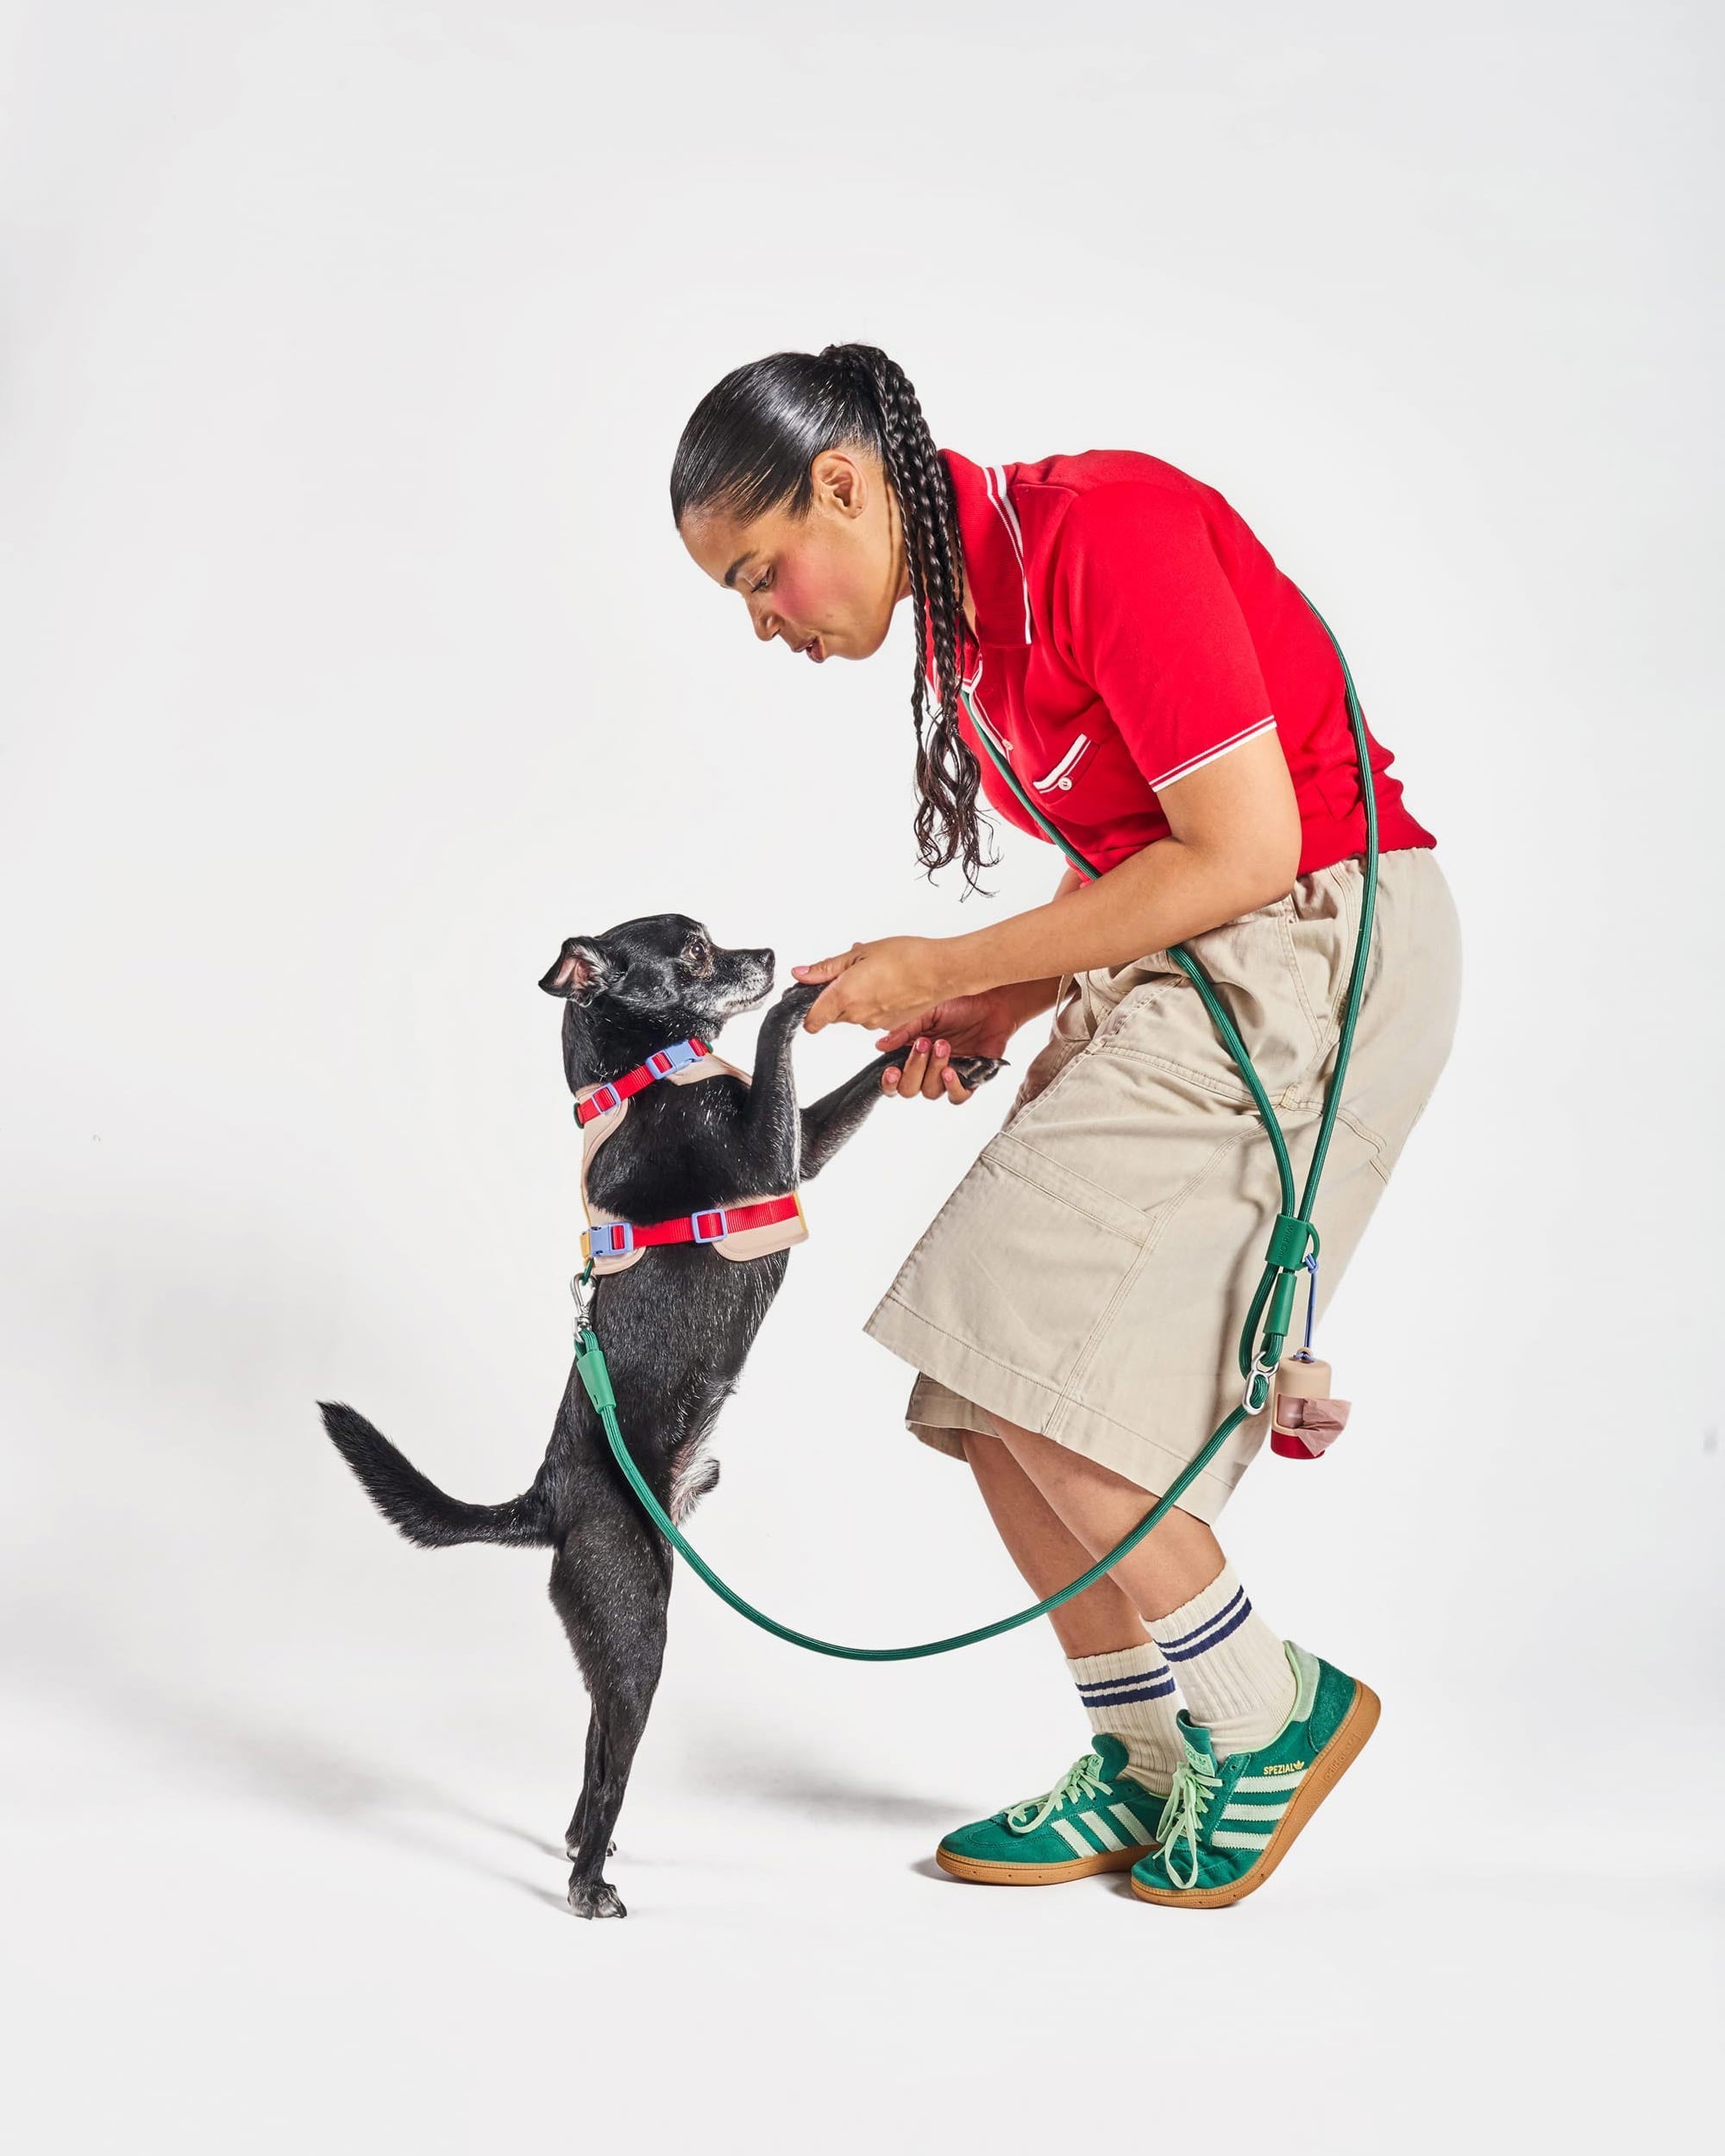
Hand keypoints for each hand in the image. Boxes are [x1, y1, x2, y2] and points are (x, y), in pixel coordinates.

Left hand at [791, 936, 951, 1037]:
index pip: (812, 1021)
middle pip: (832, 1014)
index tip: (812, 995)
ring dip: (856, 999)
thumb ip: (826, 967)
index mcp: (844, 996)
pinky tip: (888, 985)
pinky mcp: (890, 1026)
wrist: (942, 971)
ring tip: (875, 975)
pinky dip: (875, 1004)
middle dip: (836, 997)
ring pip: (853, 1015)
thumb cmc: (907, 957)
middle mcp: (857, 1015)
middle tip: (852, 972)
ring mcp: (874, 1023)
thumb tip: (801, 974)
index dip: (808, 1009)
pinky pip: (872, 1017)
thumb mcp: (859, 953)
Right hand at [874, 987, 1036, 1104]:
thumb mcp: (927, 1011)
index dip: (888, 1081)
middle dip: (913, 1069)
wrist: (992, 1001)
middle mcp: (926, 1068)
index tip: (892, 1070)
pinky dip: (951, 1086)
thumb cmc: (959, 1003)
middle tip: (924, 1044)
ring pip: (930, 1092)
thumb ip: (904, 1029)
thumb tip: (880, 1045)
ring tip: (944, 1045)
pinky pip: (956, 1096)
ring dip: (933, 1070)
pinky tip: (951, 1070)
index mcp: (911, 1052)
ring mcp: (947, 1074)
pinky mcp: (969, 1079)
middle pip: (908, 1089)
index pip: (893, 1079)